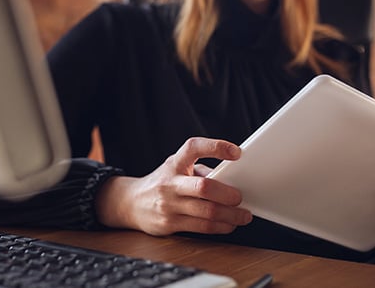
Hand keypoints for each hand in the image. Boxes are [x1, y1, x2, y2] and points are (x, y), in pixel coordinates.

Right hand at [95, 137, 252, 235]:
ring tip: (243, 215)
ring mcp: (169, 205)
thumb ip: (201, 170)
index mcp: (175, 163)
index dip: (216, 147)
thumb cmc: (162, 182)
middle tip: (240, 197)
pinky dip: (220, 227)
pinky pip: (201, 227)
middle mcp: (171, 183)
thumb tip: (231, 178)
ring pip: (207, 212)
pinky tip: (228, 224)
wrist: (131, 203)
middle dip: (228, 194)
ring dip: (231, 215)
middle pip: (204, 187)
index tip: (236, 152)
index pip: (194, 148)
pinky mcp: (170, 224)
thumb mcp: (177, 167)